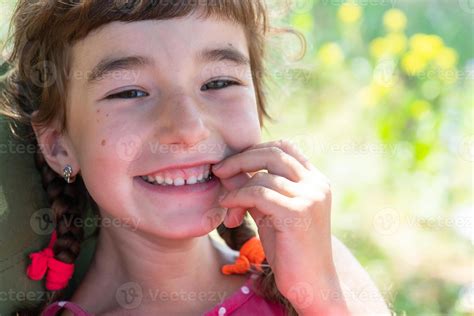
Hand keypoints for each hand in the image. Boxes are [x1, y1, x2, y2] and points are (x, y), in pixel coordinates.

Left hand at [212, 140, 348, 314]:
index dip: (255, 149)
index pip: (285, 147)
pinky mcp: (297, 213)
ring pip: (262, 176)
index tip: (233, 163)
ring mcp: (310, 197)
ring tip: (228, 208)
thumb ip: (253, 189)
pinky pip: (258, 194)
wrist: (311, 284)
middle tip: (219, 170)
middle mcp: (316, 184)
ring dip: (237, 189)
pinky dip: (237, 198)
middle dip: (241, 159)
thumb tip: (226, 168)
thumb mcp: (269, 212)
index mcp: (315, 180)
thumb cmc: (289, 249)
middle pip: (274, 153)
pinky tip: (230, 212)